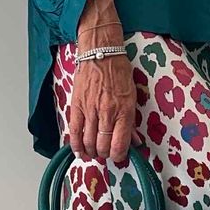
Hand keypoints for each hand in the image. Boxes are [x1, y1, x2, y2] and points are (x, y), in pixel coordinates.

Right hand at [68, 47, 136, 164]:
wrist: (100, 53)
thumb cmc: (118, 72)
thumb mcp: (132, 96)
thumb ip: (131, 121)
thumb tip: (135, 141)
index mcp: (124, 111)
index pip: (119, 144)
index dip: (118, 156)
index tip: (119, 156)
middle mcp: (107, 113)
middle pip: (102, 146)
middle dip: (105, 154)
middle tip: (106, 153)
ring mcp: (90, 110)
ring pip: (88, 142)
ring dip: (92, 151)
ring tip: (94, 152)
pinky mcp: (77, 106)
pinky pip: (74, 131)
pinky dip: (76, 145)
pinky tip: (79, 152)